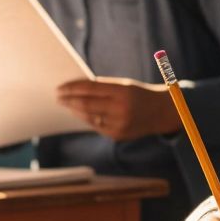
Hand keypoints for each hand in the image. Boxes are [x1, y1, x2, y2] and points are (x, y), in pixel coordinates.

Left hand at [56, 77, 181, 140]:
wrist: (162, 112)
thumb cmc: (138, 95)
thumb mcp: (124, 85)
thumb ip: (103, 88)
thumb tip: (76, 90)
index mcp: (122, 91)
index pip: (90, 88)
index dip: (72, 88)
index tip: (60, 88)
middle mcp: (121, 109)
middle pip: (86, 105)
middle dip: (69, 101)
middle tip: (58, 97)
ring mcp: (119, 124)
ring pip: (89, 117)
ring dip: (75, 111)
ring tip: (67, 105)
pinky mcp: (118, 135)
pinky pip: (96, 126)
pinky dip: (87, 119)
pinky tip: (80, 114)